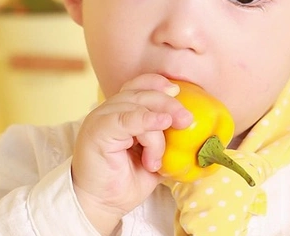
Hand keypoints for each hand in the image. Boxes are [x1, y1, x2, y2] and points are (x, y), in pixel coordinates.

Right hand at [71, 74, 193, 234]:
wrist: (101, 206)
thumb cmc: (124, 183)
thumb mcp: (153, 157)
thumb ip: (166, 140)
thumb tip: (192, 131)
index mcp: (121, 113)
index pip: (138, 86)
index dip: (158, 84)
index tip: (178, 91)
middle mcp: (109, 111)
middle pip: (142, 93)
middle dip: (168, 104)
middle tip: (186, 120)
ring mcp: (101, 119)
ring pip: (137, 107)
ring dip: (156, 131)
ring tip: (156, 159)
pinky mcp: (97, 131)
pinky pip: (125, 118)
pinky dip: (145, 120)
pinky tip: (160, 123)